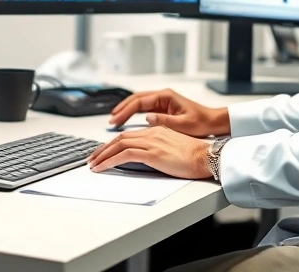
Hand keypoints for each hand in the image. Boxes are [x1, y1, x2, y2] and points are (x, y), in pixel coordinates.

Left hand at [88, 126, 212, 179]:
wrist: (206, 157)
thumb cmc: (194, 157)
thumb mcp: (173, 148)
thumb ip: (159, 148)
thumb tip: (147, 156)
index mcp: (157, 130)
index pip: (129, 135)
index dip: (113, 144)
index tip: (104, 152)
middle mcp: (152, 133)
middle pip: (120, 138)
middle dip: (103, 149)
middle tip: (92, 158)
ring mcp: (151, 142)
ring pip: (119, 145)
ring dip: (103, 155)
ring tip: (93, 165)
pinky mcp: (152, 153)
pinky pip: (124, 155)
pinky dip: (110, 161)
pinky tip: (103, 167)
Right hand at [108, 88, 229, 137]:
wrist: (213, 122)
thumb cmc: (201, 123)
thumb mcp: (183, 125)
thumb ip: (164, 121)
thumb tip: (146, 118)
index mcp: (166, 96)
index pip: (139, 102)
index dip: (125, 111)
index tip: (115, 120)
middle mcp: (163, 96)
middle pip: (136, 99)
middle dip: (122, 109)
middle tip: (111, 120)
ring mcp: (163, 101)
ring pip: (139, 103)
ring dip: (127, 110)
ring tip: (115, 120)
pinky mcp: (164, 107)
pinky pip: (145, 108)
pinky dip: (134, 113)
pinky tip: (128, 120)